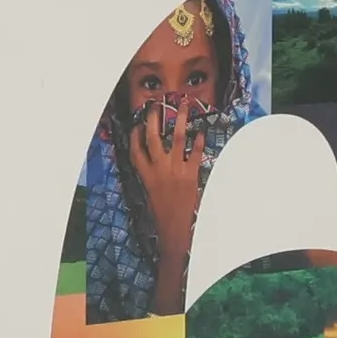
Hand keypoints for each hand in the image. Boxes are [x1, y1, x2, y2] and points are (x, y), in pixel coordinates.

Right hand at [127, 98, 210, 313]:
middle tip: (157, 105)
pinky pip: (195, 153)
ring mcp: (175, 171)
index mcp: (146, 177)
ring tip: (184, 105)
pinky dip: (198, 141)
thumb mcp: (153, 198)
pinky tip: (201, 132)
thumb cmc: (165, 218)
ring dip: (180, 120)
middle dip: (154, 120)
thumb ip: (154, 181)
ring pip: (175, 139)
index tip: (138, 125)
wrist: (177, 233)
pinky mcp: (191, 176)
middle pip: (152, 139)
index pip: (136, 152)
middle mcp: (158, 171)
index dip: (135, 137)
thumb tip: (156, 169)